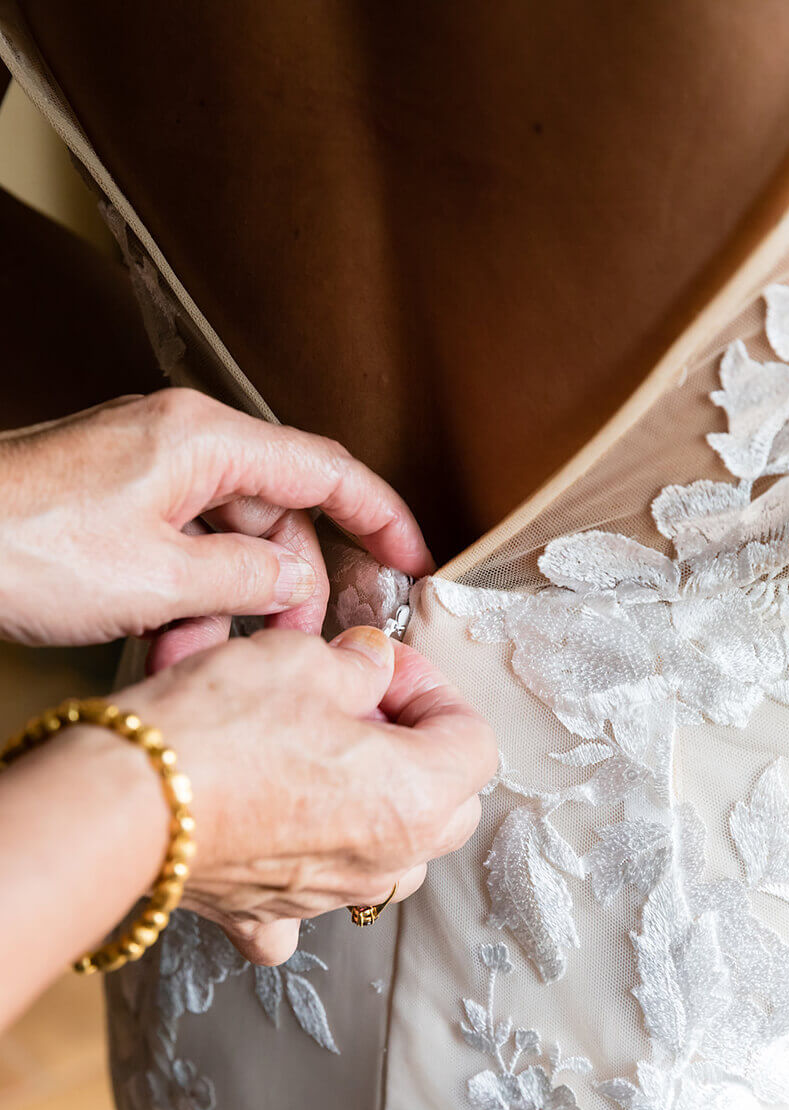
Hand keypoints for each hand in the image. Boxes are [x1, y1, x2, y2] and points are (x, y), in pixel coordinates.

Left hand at [0, 388, 432, 647]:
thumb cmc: (23, 545)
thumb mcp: (159, 578)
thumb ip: (250, 575)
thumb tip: (299, 576)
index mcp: (204, 440)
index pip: (324, 470)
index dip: (380, 517)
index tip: (413, 561)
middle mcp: (180, 442)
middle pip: (275, 512)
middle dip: (288, 584)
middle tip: (288, 644)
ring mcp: (145, 470)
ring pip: (226, 538)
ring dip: (228, 602)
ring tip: (198, 653)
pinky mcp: (115, 501)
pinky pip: (180, 546)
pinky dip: (186, 595)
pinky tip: (165, 638)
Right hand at [115, 624, 497, 963]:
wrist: (127, 800)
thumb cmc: (220, 729)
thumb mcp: (304, 660)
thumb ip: (360, 664)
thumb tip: (371, 664)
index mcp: (416, 797)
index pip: (474, 740)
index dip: (433, 689)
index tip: (383, 666)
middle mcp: (385, 860)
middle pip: (448, 804)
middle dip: (417, 748)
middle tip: (361, 706)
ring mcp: (327, 895)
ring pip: (393, 856)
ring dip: (377, 805)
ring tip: (324, 757)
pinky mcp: (266, 911)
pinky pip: (309, 906)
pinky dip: (308, 872)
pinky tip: (283, 833)